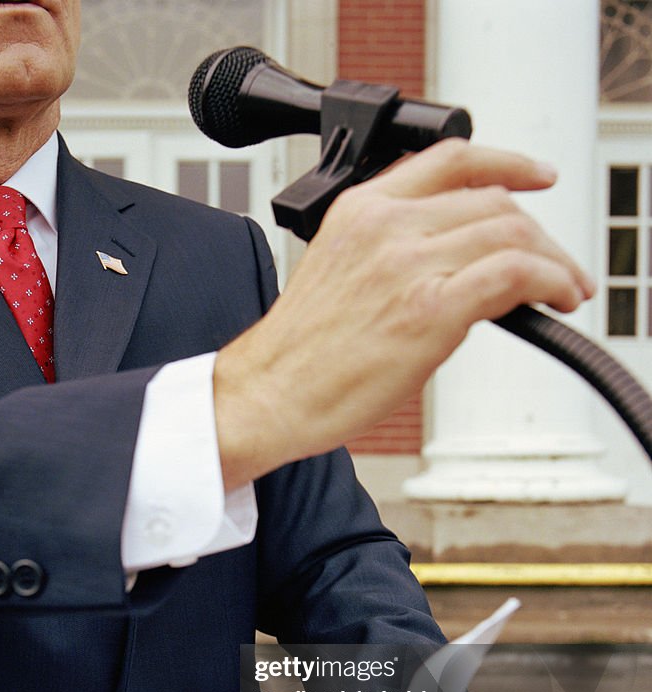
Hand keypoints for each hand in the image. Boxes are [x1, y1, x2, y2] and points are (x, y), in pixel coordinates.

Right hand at [214, 138, 595, 489]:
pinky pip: (515, 272)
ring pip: (512, 231)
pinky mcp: (430, 308)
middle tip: (553, 265)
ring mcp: (408, 264)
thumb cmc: (297, 353)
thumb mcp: (335, 273)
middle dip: (538, 233)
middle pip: (493, 201)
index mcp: (358, 210)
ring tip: (563, 288)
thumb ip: (391, 251)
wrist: (267, 394)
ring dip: (553, 260)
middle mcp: (384, 226)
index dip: (505, 162)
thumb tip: (456, 264)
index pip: (449, 158)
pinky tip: (557, 299)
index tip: (532, 177)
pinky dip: (551, 281)